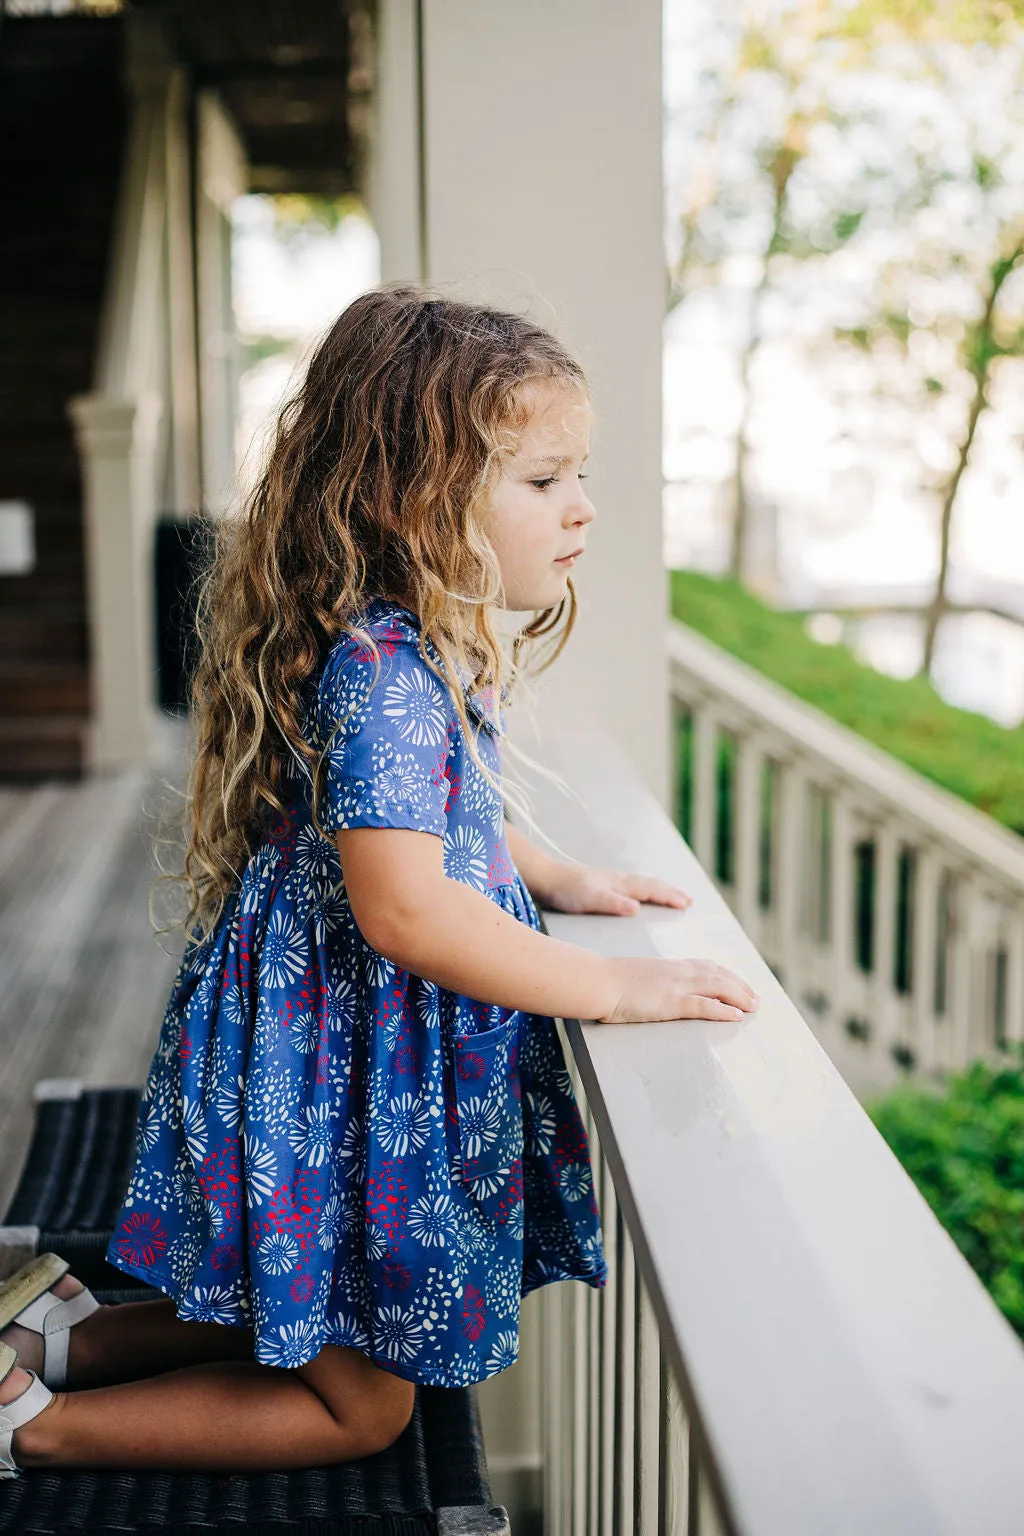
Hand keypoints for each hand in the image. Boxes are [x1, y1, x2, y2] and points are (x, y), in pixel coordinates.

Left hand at [544, 864, 692, 917]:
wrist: (545, 878)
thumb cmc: (566, 891)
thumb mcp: (589, 900)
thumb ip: (613, 903)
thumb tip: (636, 908)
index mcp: (619, 883)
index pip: (651, 889)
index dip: (670, 897)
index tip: (687, 905)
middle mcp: (618, 879)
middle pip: (651, 884)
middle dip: (671, 892)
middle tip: (689, 900)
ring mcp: (610, 881)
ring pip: (642, 883)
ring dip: (659, 890)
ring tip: (671, 896)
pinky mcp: (601, 884)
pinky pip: (631, 886)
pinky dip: (643, 890)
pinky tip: (638, 896)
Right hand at [598, 957, 758, 1025]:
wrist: (597, 980)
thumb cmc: (607, 981)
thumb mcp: (635, 976)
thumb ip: (650, 981)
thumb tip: (653, 989)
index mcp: (669, 966)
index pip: (706, 966)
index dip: (726, 975)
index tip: (739, 983)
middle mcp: (677, 972)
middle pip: (719, 975)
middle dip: (740, 986)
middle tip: (756, 999)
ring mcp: (676, 986)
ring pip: (718, 988)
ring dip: (740, 997)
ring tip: (754, 1007)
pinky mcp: (671, 1002)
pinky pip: (704, 1006)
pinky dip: (723, 1010)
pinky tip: (736, 1016)